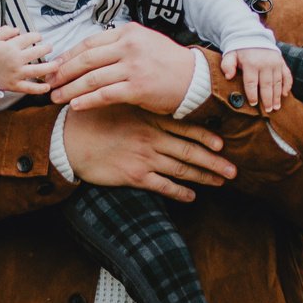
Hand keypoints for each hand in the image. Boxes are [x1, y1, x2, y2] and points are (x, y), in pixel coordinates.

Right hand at [0, 25, 51, 94]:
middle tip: (50, 47)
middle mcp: (16, 60)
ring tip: (56, 65)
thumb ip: (5, 31)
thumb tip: (17, 30)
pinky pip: (29, 88)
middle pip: (37, 53)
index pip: (29, 38)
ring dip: (49, 67)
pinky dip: (39, 89)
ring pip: (37, 70)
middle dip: (46, 48)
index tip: (39, 37)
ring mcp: (16, 74)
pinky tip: (48, 86)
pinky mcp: (15, 85)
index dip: (36, 36)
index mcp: (11, 47)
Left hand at [47, 23, 197, 113]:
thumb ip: (117, 45)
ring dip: (69, 89)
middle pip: (85, 59)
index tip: (54, 66)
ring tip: (55, 97)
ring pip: (91, 78)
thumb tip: (86, 55)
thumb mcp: (143, 42)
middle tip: (48, 82)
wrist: (194, 79)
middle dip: (62, 72)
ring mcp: (133, 67)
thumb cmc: (167, 63)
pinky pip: (104, 95)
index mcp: (127, 33)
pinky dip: (86, 101)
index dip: (67, 55)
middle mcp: (129, 47)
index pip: (88, 43)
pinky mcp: (137, 88)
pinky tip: (75, 106)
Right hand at [61, 105, 233, 202]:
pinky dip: (180, 192)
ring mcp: (145, 157)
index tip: (223, 144)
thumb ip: (140, 107)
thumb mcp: (119, 105)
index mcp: (150, 119)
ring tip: (220, 183)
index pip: (186, 127)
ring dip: (204, 178)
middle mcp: (152, 138)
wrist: (68, 140)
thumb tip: (157, 105)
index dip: (207, 137)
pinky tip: (192, 197)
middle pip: (191, 151)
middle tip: (234, 171)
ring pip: (182, 169)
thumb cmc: (91, 120)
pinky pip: (164, 186)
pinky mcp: (135, 175)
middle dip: (215, 162)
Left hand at [221, 47, 290, 113]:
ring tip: (276, 107)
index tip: (253, 104)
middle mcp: (265, 64)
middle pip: (266, 85)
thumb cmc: (240, 50)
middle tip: (267, 110)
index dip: (252, 95)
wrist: (254, 36)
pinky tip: (285, 95)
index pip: (251, 83)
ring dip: (277, 96)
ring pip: (277, 82)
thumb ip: (227, 65)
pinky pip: (287, 75)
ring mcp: (275, 63)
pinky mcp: (281, 62)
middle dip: (267, 99)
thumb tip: (228, 77)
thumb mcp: (230, 55)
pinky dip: (287, 85)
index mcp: (251, 63)